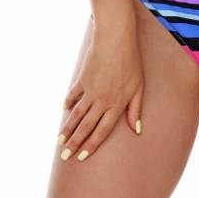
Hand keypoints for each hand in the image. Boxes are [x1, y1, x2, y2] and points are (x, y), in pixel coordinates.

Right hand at [58, 24, 144, 161]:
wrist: (115, 39)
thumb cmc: (132, 62)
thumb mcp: (139, 87)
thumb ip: (136, 109)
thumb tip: (136, 130)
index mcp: (116, 105)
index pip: (101, 131)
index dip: (91, 145)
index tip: (82, 157)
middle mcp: (101, 101)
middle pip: (85, 127)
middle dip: (74, 144)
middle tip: (64, 156)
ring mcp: (90, 90)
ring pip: (76, 114)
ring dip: (67, 129)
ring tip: (59, 141)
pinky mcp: (82, 79)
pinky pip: (73, 95)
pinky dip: (68, 102)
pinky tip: (64, 110)